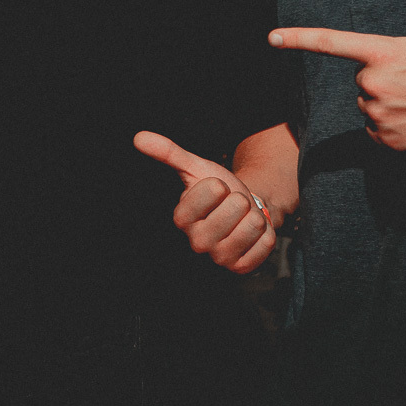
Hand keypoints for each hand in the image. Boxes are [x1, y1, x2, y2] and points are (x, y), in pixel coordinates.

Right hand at [133, 131, 275, 274]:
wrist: (243, 212)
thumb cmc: (218, 191)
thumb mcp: (196, 168)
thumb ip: (169, 154)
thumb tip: (139, 137)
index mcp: (182, 218)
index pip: (213, 189)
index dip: (220, 184)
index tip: (215, 189)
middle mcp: (197, 242)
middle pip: (236, 206)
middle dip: (240, 199)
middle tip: (231, 205)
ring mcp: (220, 258)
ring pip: (252, 225)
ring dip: (254, 216)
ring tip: (242, 219)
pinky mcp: (241, 268)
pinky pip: (265, 243)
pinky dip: (264, 234)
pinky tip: (251, 236)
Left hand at [270, 0, 405, 153]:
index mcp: (383, 53)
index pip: (331, 43)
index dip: (298, 39)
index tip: (272, 38)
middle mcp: (374, 84)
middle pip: (362, 75)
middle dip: (383, 74)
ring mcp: (378, 115)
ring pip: (368, 102)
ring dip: (387, 100)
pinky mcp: (385, 141)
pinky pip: (375, 129)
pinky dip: (391, 124)